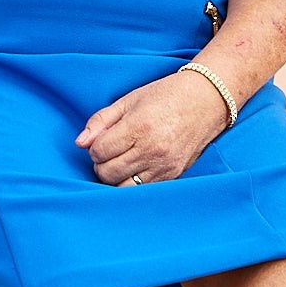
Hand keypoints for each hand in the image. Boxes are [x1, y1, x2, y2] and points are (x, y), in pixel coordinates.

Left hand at [76, 69, 232, 186]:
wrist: (206, 101)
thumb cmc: (165, 96)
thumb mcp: (129, 100)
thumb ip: (101, 121)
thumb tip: (80, 143)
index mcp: (138, 127)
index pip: (99, 151)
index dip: (94, 148)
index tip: (100, 140)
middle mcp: (152, 149)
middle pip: (108, 173)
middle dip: (101, 164)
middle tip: (108, 152)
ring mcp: (164, 165)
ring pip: (123, 186)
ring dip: (115, 177)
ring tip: (120, 161)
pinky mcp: (174, 175)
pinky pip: (143, 190)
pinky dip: (133, 183)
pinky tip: (135, 168)